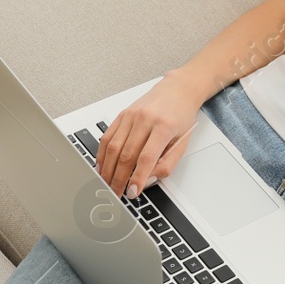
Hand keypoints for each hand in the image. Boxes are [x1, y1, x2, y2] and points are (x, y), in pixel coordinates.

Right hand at [95, 70, 206, 197]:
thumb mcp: (183, 142)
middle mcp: (145, 119)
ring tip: (106, 183)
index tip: (132, 192)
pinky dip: (102, 154)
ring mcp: (131, 115)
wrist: (177, 90)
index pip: (146, 157)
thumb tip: (148, 180)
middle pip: (126, 154)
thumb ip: (167, 164)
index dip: (137, 178)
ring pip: (113, 146)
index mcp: (164, 126)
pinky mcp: (122, 114)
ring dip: (107, 169)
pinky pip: (107, 136)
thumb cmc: (181, 116)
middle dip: (119, 178)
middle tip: (115, 193)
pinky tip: (102, 166)